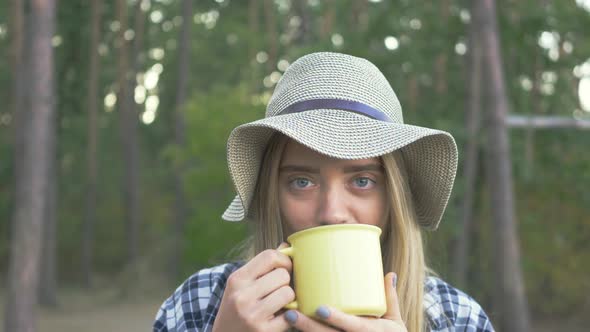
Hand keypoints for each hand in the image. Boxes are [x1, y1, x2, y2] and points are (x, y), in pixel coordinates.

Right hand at [212, 243, 293, 331]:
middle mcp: (242, 296)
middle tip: (278, 290)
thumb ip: (262, 265)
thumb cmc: (237, 307)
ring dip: (289, 299)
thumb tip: (286, 246)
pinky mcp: (263, 331)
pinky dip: (289, 316)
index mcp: (237, 279)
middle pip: (283, 275)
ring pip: (288, 293)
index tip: (285, 268)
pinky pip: (290, 316)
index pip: (269, 256)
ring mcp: (252, 315)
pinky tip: (279, 318)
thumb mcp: (241, 284)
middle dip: (286, 282)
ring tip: (279, 304)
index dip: (284, 260)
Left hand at [283, 272, 406, 331]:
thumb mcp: (395, 321)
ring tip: (287, 317)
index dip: (336, 318)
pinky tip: (291, 328)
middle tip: (291, 313)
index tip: (320, 308)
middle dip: (308, 326)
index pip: (351, 327)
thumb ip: (390, 298)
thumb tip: (390, 273)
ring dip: (303, 331)